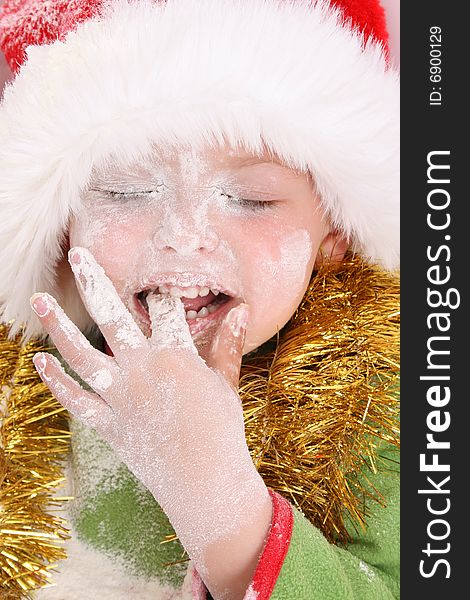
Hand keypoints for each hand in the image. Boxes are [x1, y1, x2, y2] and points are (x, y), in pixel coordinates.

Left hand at [30, 247, 270, 596]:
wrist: (206, 482)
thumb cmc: (222, 429)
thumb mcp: (228, 382)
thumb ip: (228, 344)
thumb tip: (242, 310)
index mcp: (175, 355)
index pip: (163, 310)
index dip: (160, 295)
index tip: (155, 286)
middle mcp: (142, 369)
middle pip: (112, 316)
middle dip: (94, 281)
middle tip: (78, 253)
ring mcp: (121, 397)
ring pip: (81, 354)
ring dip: (59, 325)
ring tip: (40, 299)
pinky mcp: (108, 424)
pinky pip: (76, 400)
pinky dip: (57, 382)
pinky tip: (41, 361)